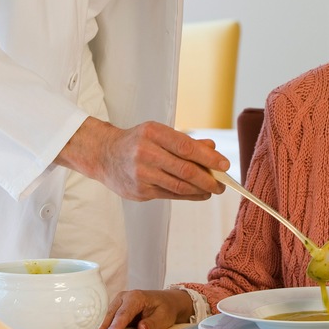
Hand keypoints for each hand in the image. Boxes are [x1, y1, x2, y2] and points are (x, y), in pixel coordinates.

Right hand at [56, 117, 229, 200]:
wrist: (104, 155)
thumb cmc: (137, 141)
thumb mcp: (159, 133)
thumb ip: (185, 141)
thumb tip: (212, 149)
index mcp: (153, 133)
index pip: (186, 147)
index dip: (208, 158)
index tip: (224, 165)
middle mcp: (145, 152)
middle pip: (184, 169)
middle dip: (208, 179)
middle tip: (222, 184)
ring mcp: (141, 174)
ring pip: (178, 185)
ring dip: (200, 190)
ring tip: (213, 190)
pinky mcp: (139, 191)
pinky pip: (169, 195)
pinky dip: (187, 196)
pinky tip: (198, 194)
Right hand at [90, 288, 194, 328]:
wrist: (168, 302)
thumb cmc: (165, 308)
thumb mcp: (163, 317)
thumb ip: (152, 324)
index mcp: (136, 297)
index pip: (123, 314)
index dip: (116, 327)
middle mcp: (125, 297)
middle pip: (111, 314)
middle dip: (102, 328)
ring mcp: (120, 303)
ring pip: (107, 316)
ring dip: (100, 328)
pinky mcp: (118, 309)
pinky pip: (109, 318)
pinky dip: (103, 327)